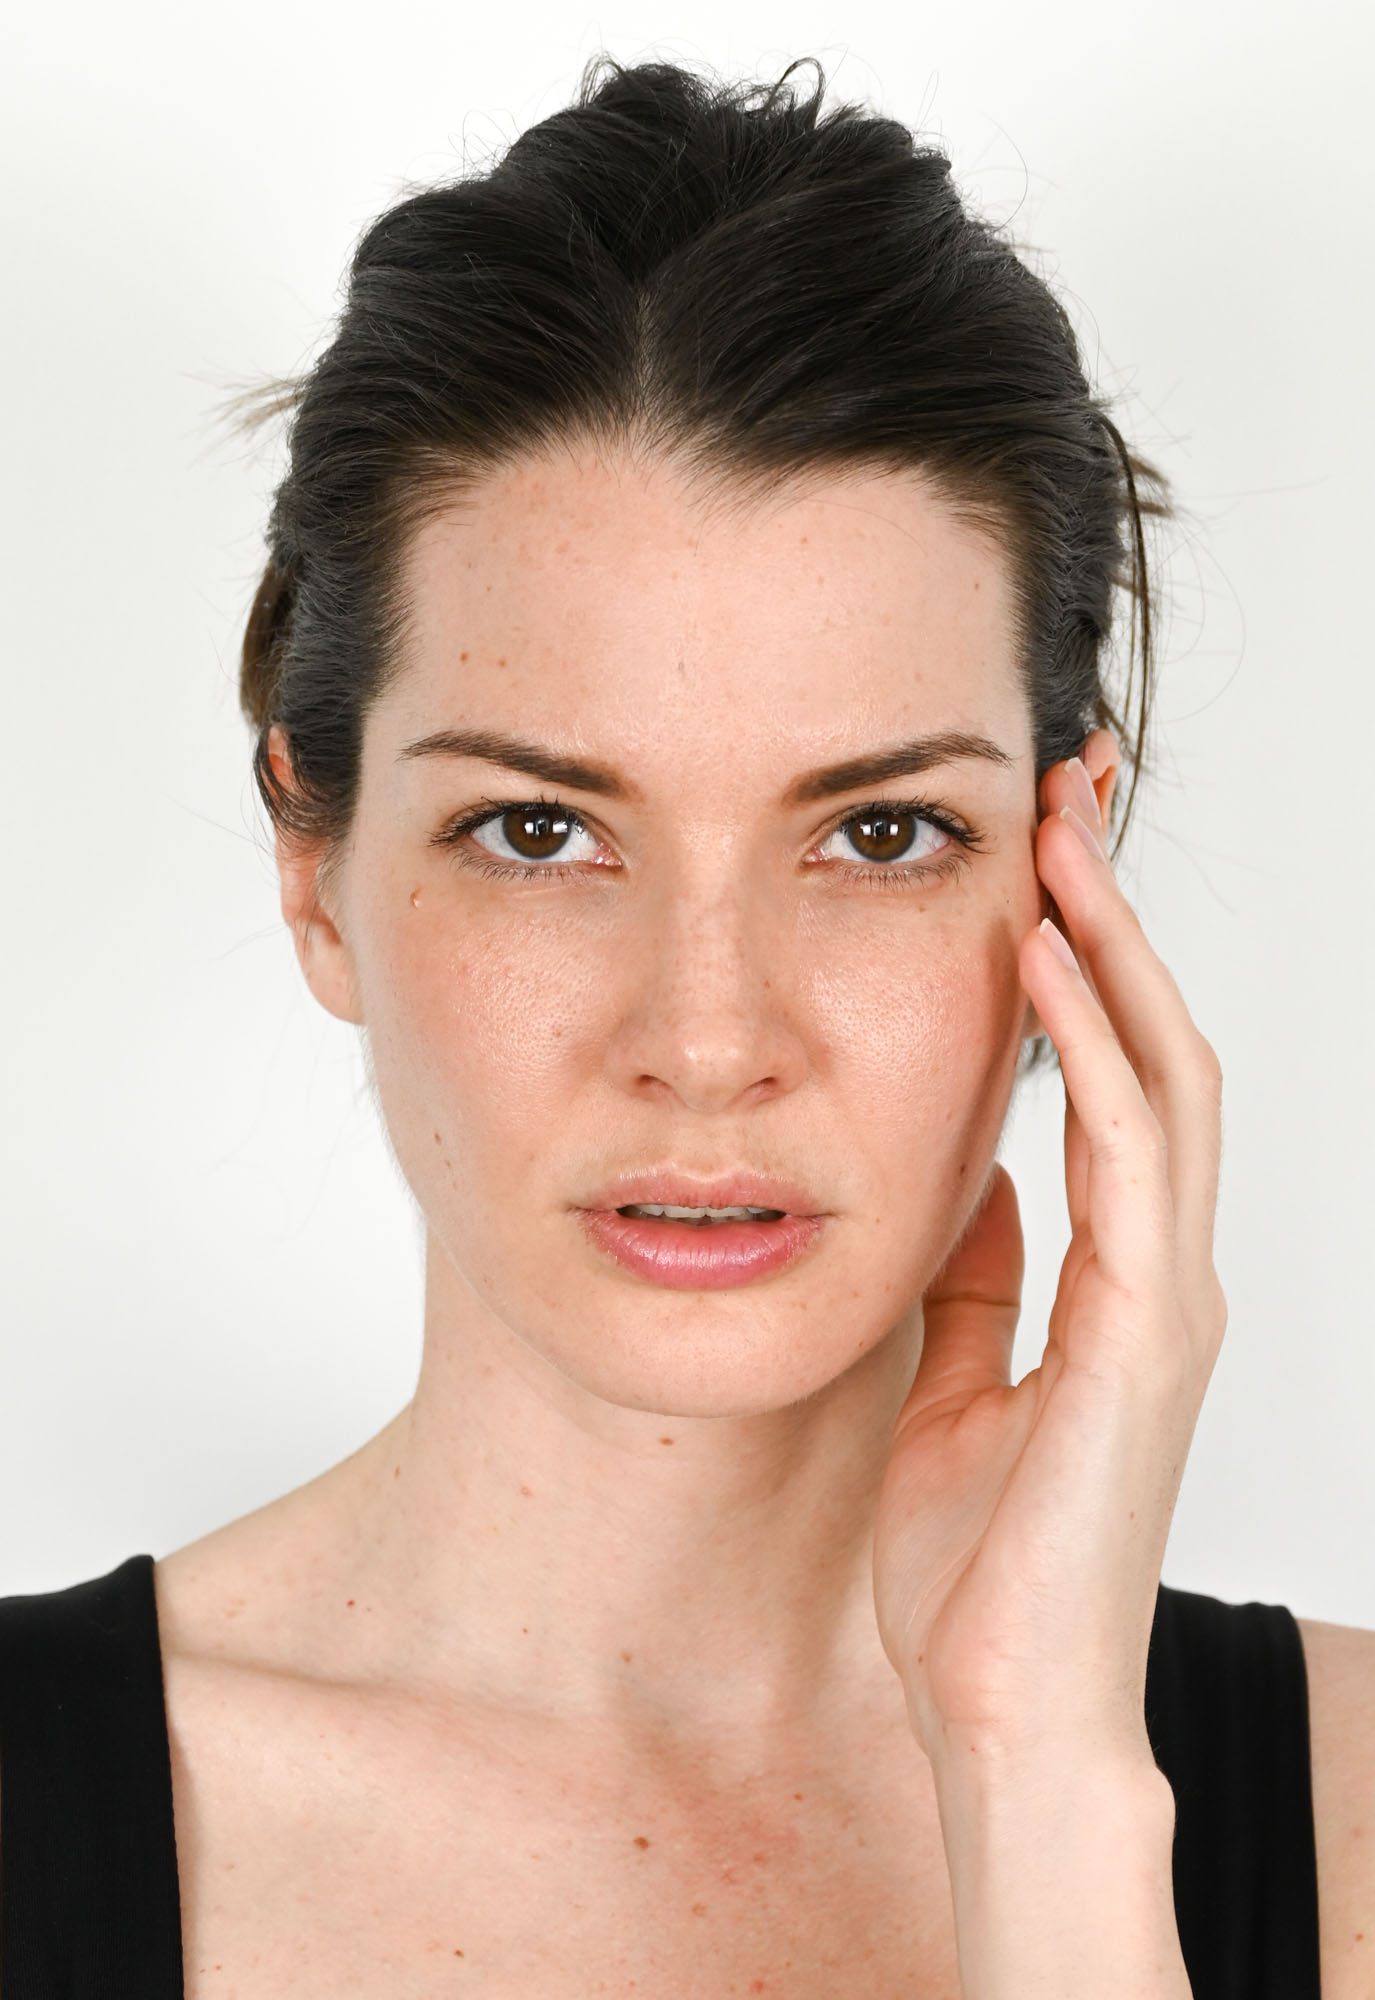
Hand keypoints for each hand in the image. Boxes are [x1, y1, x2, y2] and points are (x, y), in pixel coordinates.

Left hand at [871, 746, 1227, 1773]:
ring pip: (1161, 1075)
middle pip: (1155, 1046)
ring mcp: (1164, 1298)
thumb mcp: (951, 1381)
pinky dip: (1088, 1049)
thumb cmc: (976, 1568)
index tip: (1033, 864)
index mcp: (1113, 1278)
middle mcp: (1159, 1268)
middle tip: (1065, 797)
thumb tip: (957, 1181)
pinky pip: (1123, 1158)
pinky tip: (1041, 965)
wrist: (1003, 1712)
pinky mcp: (1145, 1335)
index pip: (1114, 1081)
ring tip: (1056, 837)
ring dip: (1109, 950)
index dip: (1084, 966)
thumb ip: (973, 1280)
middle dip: (1111, 916)